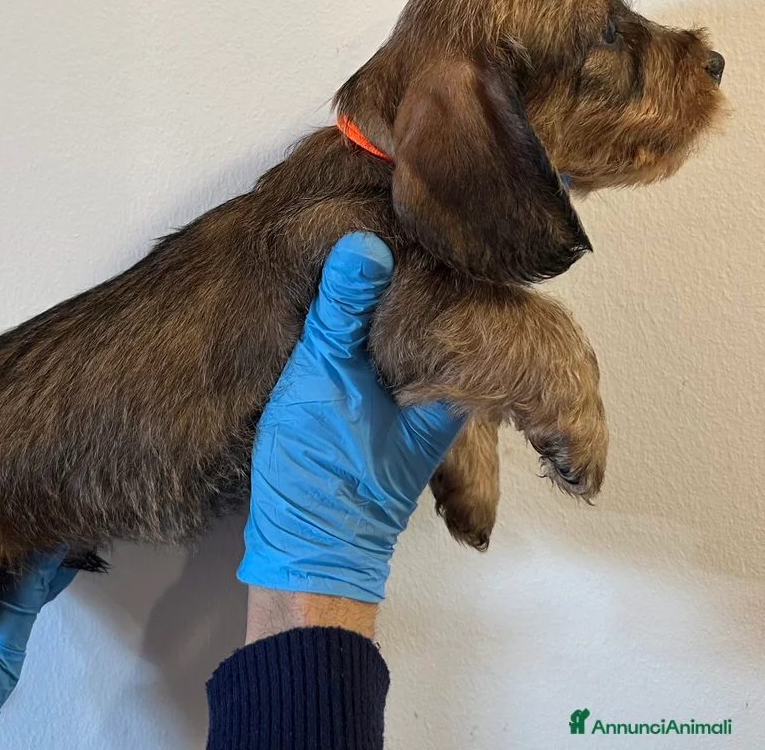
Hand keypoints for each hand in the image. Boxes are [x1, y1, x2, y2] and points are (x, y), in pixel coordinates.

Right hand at [237, 232, 465, 603]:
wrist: (305, 549)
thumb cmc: (325, 471)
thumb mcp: (325, 380)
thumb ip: (343, 313)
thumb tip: (367, 245)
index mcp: (447, 383)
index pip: (467, 307)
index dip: (449, 263)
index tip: (426, 222)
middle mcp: (442, 394)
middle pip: (443, 320)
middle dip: (422, 277)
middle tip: (394, 227)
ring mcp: (415, 408)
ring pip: (416, 339)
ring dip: (396, 302)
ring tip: (371, 253)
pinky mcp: (385, 418)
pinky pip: (392, 360)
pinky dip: (375, 330)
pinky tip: (350, 307)